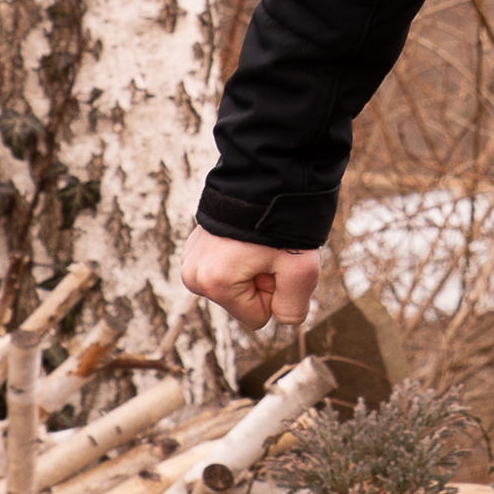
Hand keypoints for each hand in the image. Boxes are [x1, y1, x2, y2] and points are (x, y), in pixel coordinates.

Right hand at [180, 226, 321, 335]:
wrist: (268, 175)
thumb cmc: (285, 223)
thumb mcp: (302, 271)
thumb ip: (293, 309)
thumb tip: (282, 318)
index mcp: (214, 283)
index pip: (257, 318)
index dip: (276, 294)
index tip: (277, 264)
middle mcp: (194, 275)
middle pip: (243, 303)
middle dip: (263, 282)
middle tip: (271, 251)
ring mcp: (191, 259)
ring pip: (236, 287)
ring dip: (255, 268)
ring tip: (260, 241)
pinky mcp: (195, 247)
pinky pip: (227, 269)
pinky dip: (242, 256)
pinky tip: (248, 235)